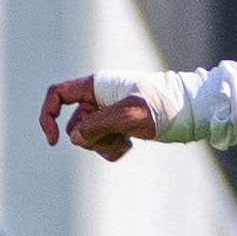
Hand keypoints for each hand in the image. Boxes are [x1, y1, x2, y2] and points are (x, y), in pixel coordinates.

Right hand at [36, 75, 158, 161]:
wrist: (188, 112)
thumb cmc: (161, 106)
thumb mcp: (128, 115)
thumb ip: (97, 125)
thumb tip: (75, 138)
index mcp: (96, 86)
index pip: (58, 95)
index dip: (48, 116)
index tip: (54, 140)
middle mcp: (97, 99)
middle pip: (74, 126)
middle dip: (91, 138)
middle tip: (117, 135)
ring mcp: (107, 114)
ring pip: (88, 139)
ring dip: (104, 145)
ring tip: (128, 139)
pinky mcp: (117, 128)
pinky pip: (102, 146)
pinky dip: (113, 149)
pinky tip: (130, 144)